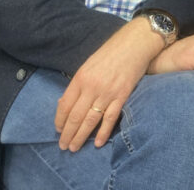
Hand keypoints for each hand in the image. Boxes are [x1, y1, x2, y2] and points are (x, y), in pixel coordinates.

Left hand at [54, 17, 162, 151]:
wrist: (134, 44)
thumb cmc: (110, 53)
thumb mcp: (88, 65)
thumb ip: (78, 84)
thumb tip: (65, 103)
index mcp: (80, 78)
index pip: (65, 105)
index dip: (60, 120)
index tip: (58, 131)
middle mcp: (91, 86)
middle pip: (75, 116)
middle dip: (68, 134)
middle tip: (64, 146)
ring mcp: (107, 92)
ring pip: (90, 120)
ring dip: (81, 136)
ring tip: (75, 147)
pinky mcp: (122, 96)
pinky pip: (110, 118)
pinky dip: (103, 132)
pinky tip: (98, 143)